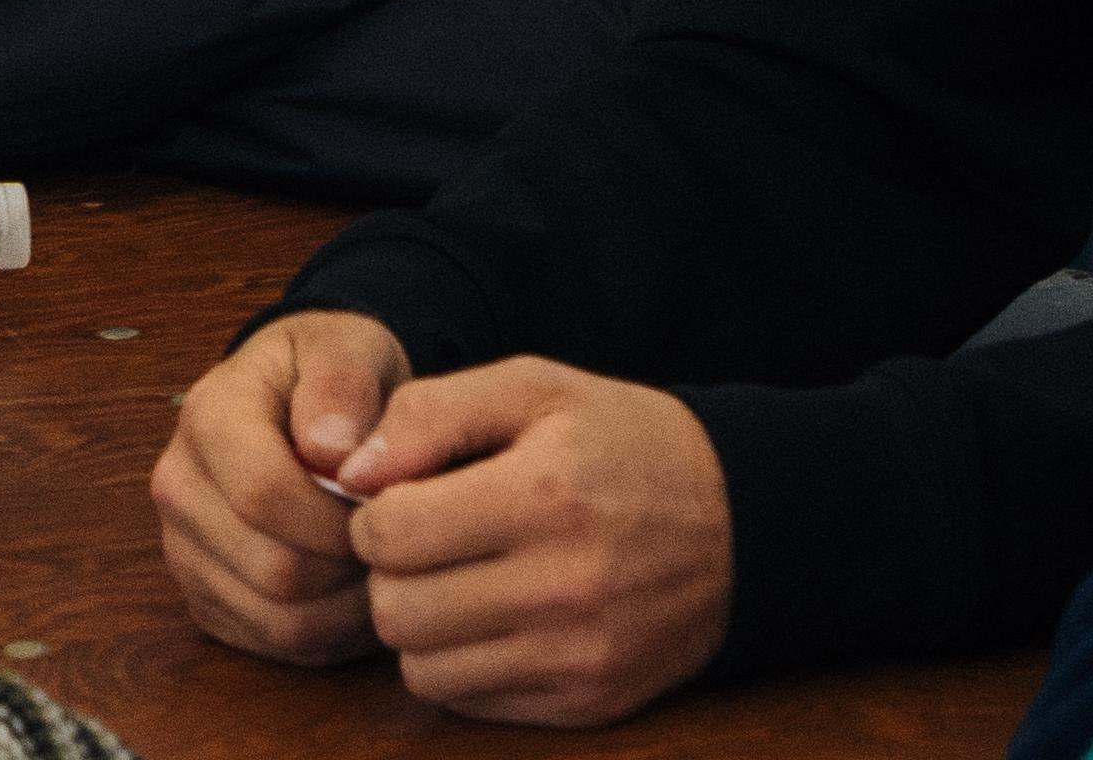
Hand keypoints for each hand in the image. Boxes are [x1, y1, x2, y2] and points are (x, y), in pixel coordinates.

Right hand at [154, 310, 403, 665]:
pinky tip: (356, 590)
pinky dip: (331, 633)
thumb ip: (341, 385)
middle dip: (352, 567)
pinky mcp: (204, 597)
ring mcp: (184, 549)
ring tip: (383, 568)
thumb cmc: (330, 375)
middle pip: (275, 570)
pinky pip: (275, 644)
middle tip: (396, 544)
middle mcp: (179, 487)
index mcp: (207, 417)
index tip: (386, 507)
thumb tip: (331, 452)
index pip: (264, 494)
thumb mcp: (347, 349)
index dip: (339, 517)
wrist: (298, 399)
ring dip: (348, 609)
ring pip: (278, 621)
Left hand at [334, 358, 733, 723]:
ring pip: (423, 669)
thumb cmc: (624, 442)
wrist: (742, 523)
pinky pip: (472, 703)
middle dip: (391, 573)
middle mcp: (562, 587)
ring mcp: (579, 655)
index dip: (377, 512)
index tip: (407, 498)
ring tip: (458, 581)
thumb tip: (349, 473)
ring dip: (422, 626)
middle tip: (426, 544)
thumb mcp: (535, 388)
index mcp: (544, 496)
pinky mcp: (589, 702)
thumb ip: (431, 414)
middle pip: (396, 610)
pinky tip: (494, 619)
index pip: (389, 534)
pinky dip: (464, 665)